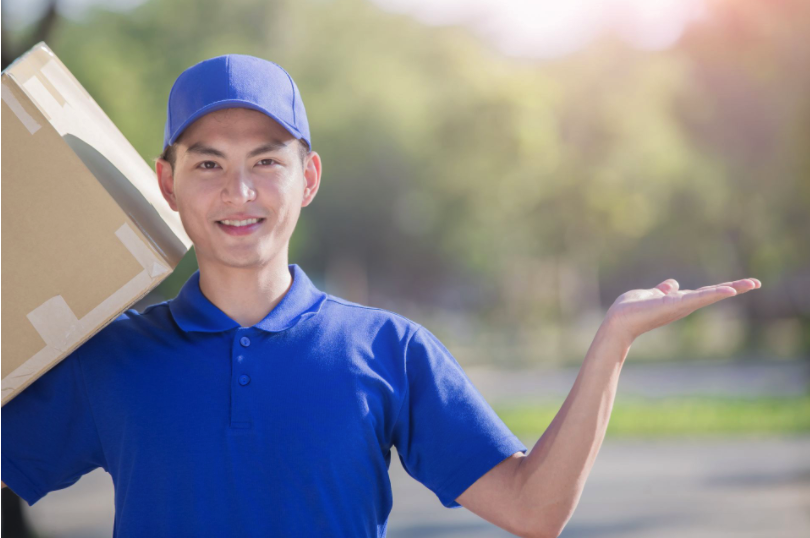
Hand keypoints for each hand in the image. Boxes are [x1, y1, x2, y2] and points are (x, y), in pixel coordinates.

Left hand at [605, 277, 761, 344]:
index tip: (739, 284)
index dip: (721, 288)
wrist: (619, 320)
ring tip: (752, 283)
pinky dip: (714, 293)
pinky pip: (699, 297)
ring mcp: (682, 306)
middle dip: (735, 287)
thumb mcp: (649, 295)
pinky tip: (730, 289)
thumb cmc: (630, 310)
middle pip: (713, 294)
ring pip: (711, 295)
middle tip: (757, 282)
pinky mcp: (676, 304)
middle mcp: (684, 305)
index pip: (704, 293)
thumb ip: (662, 290)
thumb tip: (673, 284)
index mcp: (679, 301)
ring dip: (732, 288)